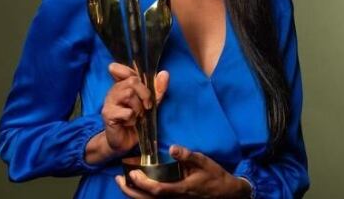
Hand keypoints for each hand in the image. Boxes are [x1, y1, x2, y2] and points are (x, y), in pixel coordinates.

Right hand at [101, 63, 168, 155]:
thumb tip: (164, 73)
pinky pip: (126, 112)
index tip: (140, 81)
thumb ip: (157, 90)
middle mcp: (114, 91)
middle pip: (132, 81)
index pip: (122, 70)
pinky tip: (130, 123)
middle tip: (147, 106)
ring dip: (139, 108)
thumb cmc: (137, 121)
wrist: (125, 141)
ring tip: (138, 116)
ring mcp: (109, 102)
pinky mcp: (107, 114)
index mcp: (123, 86)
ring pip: (129, 95)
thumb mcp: (150, 104)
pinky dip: (133, 119)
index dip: (130, 71)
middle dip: (145, 94)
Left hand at [115, 145, 251, 197]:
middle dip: (129, 191)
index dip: (141, 183)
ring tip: (123, 182)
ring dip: (133, 194)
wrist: (225, 193)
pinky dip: (142, 195)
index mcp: (180, 189)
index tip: (131, 173)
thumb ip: (188, 156)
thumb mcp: (203, 162)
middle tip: (118, 178)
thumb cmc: (214, 176)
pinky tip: (137, 187)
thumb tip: (172, 148)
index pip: (156, 189)